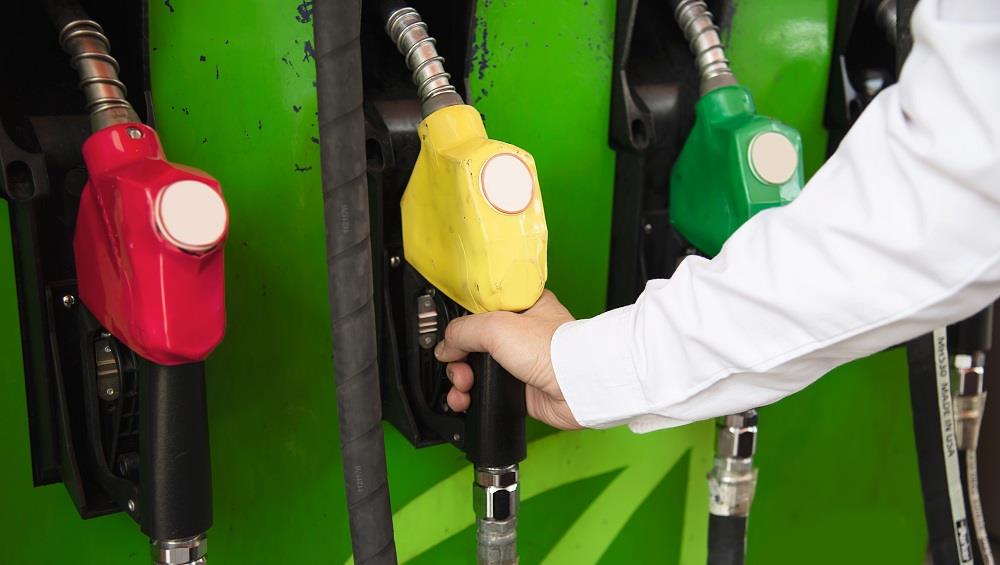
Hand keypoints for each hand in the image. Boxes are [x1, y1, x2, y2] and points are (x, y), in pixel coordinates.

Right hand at [434, 290, 582, 429]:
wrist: (577, 387)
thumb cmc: (555, 350)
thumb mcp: (497, 326)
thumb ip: (464, 330)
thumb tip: (445, 345)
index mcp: (521, 307)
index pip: (480, 310)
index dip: (462, 324)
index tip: (450, 336)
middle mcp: (521, 334)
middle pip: (474, 343)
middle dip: (458, 358)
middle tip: (457, 366)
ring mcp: (520, 362)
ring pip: (478, 369)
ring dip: (462, 379)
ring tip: (462, 386)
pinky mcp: (520, 389)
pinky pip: (487, 392)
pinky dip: (473, 397)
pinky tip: (466, 400)